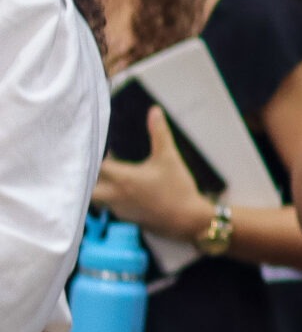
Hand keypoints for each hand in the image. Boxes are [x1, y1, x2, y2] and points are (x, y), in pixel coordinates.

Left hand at [92, 107, 216, 241]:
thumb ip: (159, 133)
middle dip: (85, 174)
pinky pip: (107, 205)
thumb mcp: (170, 158)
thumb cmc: (178, 188)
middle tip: (90, 160)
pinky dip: (107, 195)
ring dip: (95, 185)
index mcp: (122, 178)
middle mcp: (114, 194)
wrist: (187, 220)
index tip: (90, 143)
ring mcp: (117, 208)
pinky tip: (118, 188)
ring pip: (94, 197)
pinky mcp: (124, 217)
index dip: (90, 153)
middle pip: (85, 185)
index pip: (94, 165)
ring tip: (101, 173)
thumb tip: (154, 110)